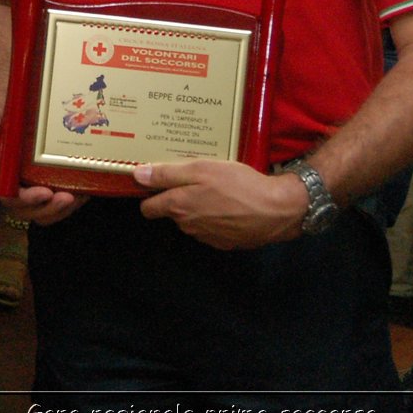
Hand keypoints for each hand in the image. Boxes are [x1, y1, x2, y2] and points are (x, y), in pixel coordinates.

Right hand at [0, 100, 84, 225]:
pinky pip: (57, 198)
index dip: (26, 199)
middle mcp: (15, 180)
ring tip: (81, 196)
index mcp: (0, 169)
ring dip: (63, 210)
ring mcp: (32, 181)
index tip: (45, 192)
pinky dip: (72, 199)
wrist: (17, 96)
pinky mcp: (48, 177)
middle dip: (49, 209)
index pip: (8, 194)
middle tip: (68, 198)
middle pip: (28, 210)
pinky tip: (87, 190)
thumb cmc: (4, 105)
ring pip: (44, 210)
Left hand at [135, 160, 305, 249]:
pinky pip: (211, 227)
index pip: (148, 208)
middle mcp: (188, 226)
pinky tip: (231, 203)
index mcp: (178, 207)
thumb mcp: (201, 170)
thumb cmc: (237, 185)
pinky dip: (217, 217)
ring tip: (218, 188)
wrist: (276, 210)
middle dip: (179, 197)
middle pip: (172, 212)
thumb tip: (137, 175)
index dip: (151, 194)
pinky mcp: (225, 242)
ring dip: (200, 206)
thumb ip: (166, 174)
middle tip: (197, 178)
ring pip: (192, 220)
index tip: (161, 181)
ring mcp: (207, 237)